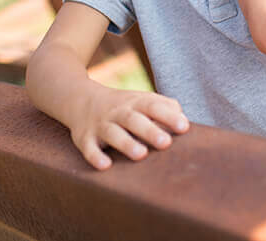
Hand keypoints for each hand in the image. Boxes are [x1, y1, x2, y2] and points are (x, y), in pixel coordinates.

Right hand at [69, 86, 188, 169]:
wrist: (80, 99)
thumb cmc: (123, 106)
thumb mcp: (142, 100)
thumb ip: (165, 107)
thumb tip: (184, 122)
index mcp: (135, 103)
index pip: (153, 106)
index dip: (168, 116)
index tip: (184, 128)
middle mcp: (118, 112)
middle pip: (134, 119)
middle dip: (149, 130)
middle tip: (165, 143)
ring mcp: (100, 125)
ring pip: (113, 133)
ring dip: (126, 143)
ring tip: (141, 154)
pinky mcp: (85, 138)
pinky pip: (89, 148)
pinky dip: (95, 156)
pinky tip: (105, 165)